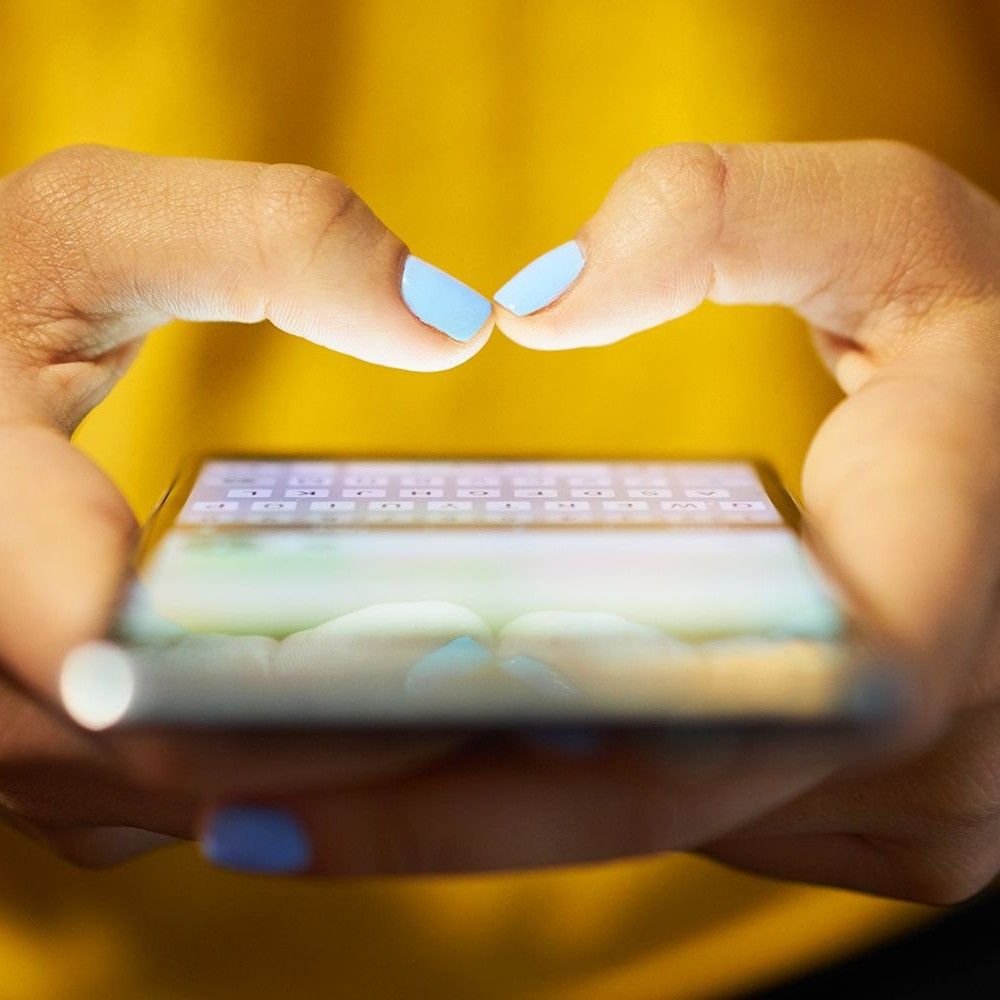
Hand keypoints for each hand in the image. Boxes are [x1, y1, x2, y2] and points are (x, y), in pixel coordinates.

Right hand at [0, 144, 492, 864]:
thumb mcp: (99, 226)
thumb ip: (281, 240)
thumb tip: (457, 319)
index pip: (125, 661)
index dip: (301, 687)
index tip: (460, 661)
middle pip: (166, 759)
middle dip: (344, 748)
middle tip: (506, 704)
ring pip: (156, 800)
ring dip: (312, 775)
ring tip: (456, 717)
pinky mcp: (14, 733)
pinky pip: (137, 796)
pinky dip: (251, 774)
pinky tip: (344, 723)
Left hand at [246, 142, 999, 902]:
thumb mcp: (902, 231)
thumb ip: (725, 218)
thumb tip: (544, 306)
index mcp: (924, 615)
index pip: (670, 738)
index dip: (468, 783)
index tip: (270, 795)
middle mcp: (928, 757)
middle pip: (627, 809)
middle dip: (430, 807)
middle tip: (232, 793)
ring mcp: (915, 808)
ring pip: (655, 824)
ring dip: (490, 806)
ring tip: (306, 769)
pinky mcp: (890, 817)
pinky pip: (698, 813)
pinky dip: (580, 786)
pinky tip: (469, 738)